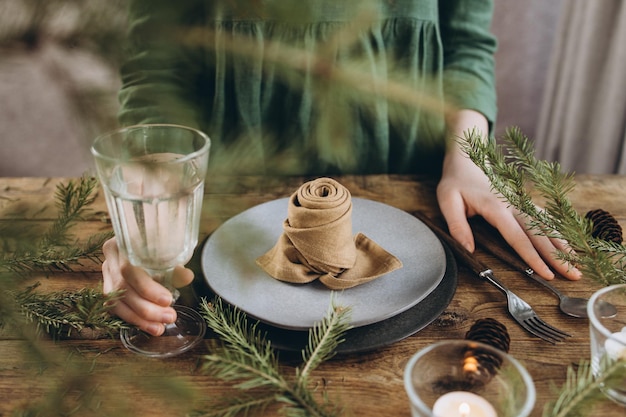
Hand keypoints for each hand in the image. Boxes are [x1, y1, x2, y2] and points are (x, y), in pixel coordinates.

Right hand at [102, 238, 194, 335]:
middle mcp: (111, 260)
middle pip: (122, 289)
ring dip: (139, 319)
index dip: (147, 288)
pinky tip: (148, 326)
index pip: (129, 269)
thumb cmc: (161, 247)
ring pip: (116, 303)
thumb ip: (176, 267)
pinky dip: (132, 319)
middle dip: (146, 309)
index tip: (167, 300)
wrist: (151, 243)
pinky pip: (115, 309)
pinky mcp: (108, 290)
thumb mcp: (171, 253)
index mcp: (122, 244)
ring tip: (159, 328)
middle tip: (169, 317)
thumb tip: (186, 277)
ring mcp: (107, 275)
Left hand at [436, 110, 580, 280]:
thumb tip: (469, 250)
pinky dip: (559, 233)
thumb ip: (457, 226)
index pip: (517, 237)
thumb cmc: (456, 182)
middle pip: (540, 234)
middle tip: (574, 276)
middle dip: (558, 257)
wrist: (467, 160)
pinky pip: (546, 219)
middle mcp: (514, 204)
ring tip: (577, 266)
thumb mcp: (448, 201)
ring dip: (564, 246)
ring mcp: (522, 202)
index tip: (546, 274)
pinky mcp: (524, 203)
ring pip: (548, 225)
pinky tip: (569, 247)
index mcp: (496, 206)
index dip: (532, 257)